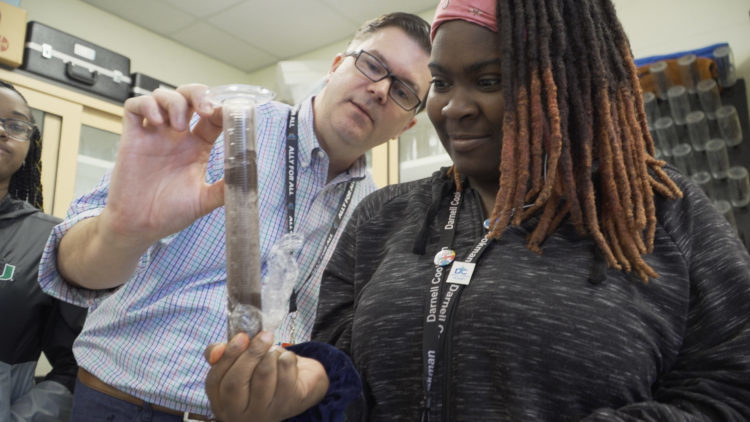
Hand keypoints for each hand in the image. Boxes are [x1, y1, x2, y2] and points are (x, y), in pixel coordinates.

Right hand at [101, 84, 224, 246]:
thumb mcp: (203, 201)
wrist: (139, 227)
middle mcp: (177, 137)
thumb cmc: (169, 214)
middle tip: (205, 109)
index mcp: (197, 147)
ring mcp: (154, 135)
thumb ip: (224, 188)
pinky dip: (146, 105)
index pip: (212, 117)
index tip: (227, 114)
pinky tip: (157, 122)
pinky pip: (134, 106)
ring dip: (174, 101)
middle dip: (198, 94)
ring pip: (162, 96)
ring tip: (178, 125)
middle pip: (189, 96)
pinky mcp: (132, 138)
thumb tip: (246, 179)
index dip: (220, 109)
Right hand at [205, 332, 329, 421]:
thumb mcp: (240, 360)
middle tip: (264, 336)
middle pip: (234, 384)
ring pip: (261, 380)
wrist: (298, 382)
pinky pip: (285, 379)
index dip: (226, 356)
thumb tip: (218, 349)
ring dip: (271, 356)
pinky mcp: (287, 405)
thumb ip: (222, 353)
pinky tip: (288, 358)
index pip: (214, 382)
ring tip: (275, 350)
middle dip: (250, 354)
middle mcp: (239, 414)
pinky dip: (287, 360)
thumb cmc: (262, 369)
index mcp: (221, 403)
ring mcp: (264, 414)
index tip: (241, 336)